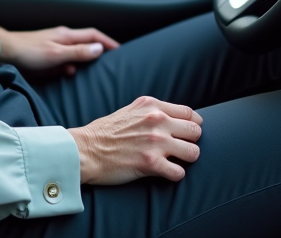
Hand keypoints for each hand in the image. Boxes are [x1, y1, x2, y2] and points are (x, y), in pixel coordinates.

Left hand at [0, 25, 118, 75]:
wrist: (4, 52)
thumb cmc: (28, 52)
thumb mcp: (56, 54)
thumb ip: (78, 52)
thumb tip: (100, 49)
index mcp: (67, 35)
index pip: (94, 35)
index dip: (108, 42)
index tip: (121, 50)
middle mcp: (62, 38)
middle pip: (86, 42)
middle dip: (99, 50)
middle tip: (112, 61)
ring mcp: (53, 45)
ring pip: (75, 51)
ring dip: (85, 59)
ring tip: (95, 71)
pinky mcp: (45, 55)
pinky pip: (64, 59)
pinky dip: (71, 65)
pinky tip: (70, 74)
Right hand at [68, 97, 202, 184]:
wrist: (84, 150)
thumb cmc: (104, 132)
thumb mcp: (130, 111)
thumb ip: (152, 111)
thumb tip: (174, 119)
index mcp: (152, 106)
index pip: (189, 113)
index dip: (193, 125)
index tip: (187, 133)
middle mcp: (156, 120)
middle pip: (196, 132)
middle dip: (190, 142)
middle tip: (180, 149)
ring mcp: (155, 142)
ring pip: (193, 152)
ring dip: (186, 159)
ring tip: (174, 161)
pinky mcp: (151, 163)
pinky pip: (179, 173)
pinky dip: (174, 175)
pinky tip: (164, 173)